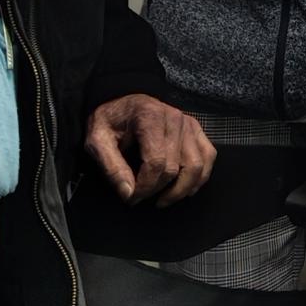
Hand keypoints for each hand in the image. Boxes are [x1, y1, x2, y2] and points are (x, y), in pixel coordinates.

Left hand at [84, 93, 216, 205]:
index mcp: (149, 116)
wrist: (120, 105)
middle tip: (139, 198)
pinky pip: (208, 156)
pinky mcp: (195, 129)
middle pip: (174, 167)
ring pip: (196, 165)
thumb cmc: (109, 122)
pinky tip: (186, 188)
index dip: (145, 187)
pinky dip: (201, 176)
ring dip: (181, 189)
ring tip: (163, 199)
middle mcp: (174, 117)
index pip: (156, 162)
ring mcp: (188, 122)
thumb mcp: (97, 142)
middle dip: (157, 190)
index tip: (131, 197)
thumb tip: (128, 193)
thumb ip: (111, 167)